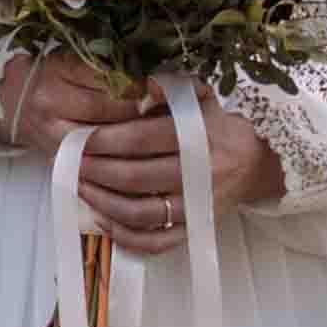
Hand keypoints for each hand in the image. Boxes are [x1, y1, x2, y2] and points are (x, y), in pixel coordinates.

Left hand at [0, 54, 283, 247]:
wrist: (255, 163)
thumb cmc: (215, 126)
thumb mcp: (199, 97)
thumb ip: (169, 88)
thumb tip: (142, 85)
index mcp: (199, 137)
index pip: (143, 139)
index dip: (106, 139)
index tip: (80, 138)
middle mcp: (201, 174)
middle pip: (137, 178)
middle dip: (97, 171)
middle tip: (71, 163)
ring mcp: (198, 207)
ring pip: (141, 213)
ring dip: (104, 202)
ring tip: (79, 187)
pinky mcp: (194, 230)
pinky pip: (155, 242)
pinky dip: (124, 235)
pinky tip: (101, 219)